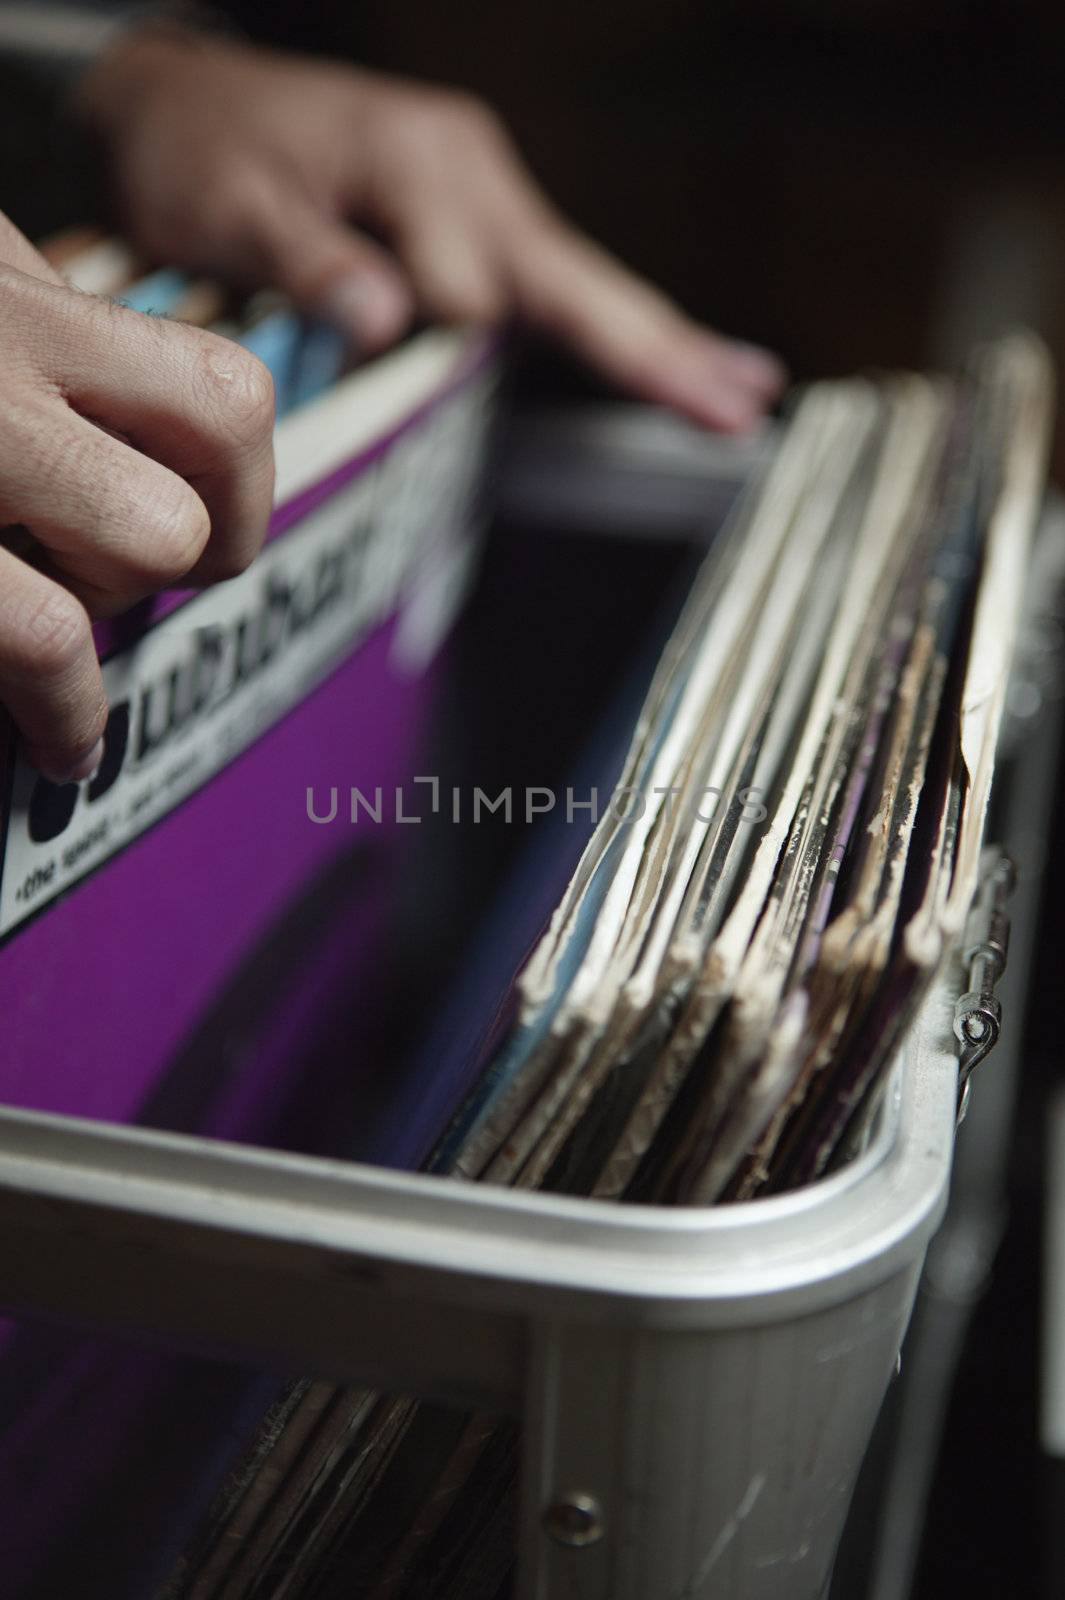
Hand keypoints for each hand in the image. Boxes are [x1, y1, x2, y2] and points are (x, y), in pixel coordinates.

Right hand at [0, 213, 274, 781]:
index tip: (206, 534)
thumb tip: (157, 406)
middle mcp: (5, 330)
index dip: (240, 487)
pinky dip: (74, 708)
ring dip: (117, 601)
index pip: (222, 389)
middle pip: (226, 429)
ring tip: (49, 626)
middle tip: (126, 577)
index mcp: (18, 281)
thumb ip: (54, 346)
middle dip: (204, 538)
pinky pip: (51, 633)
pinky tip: (66, 743)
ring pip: (160, 532)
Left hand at [77, 32, 785, 431]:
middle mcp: (472, 176)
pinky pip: (554, 283)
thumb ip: (307, 261)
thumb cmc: (201, 151)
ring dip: (653, 342)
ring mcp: (485, 195)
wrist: (183, 102)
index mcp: (421, 164)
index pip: (469, 287)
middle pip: (577, 279)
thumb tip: (385, 316)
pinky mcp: (479, 218)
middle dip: (655, 347)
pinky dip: (612, 326)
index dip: (437, 332)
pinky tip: (674, 357)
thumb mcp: (228, 204)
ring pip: (579, 285)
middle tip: (740, 403)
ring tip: (738, 392)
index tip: (370, 338)